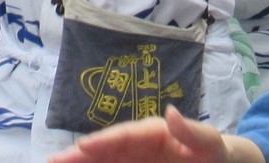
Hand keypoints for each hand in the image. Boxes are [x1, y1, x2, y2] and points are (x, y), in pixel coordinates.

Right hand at [49, 107, 235, 162]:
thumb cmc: (215, 151)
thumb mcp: (210, 142)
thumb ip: (192, 130)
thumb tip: (170, 111)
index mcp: (151, 132)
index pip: (123, 136)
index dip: (102, 141)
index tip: (82, 147)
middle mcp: (136, 145)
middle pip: (104, 148)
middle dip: (79, 154)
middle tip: (53, 160)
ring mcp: (133, 160)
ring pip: (101, 161)